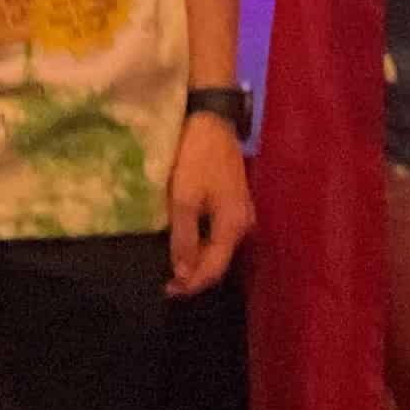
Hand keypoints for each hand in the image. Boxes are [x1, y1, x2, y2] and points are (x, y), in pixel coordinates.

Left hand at [165, 107, 253, 296]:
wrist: (211, 119)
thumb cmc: (196, 157)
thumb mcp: (184, 198)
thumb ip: (184, 238)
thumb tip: (183, 275)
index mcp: (233, 226)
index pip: (214, 269)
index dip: (191, 284)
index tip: (166, 290)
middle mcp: (243, 224)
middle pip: (219, 261)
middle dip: (194, 274)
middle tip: (166, 282)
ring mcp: (241, 212)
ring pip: (219, 248)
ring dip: (197, 259)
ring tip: (173, 265)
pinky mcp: (234, 201)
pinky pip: (219, 233)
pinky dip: (202, 243)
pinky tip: (186, 242)